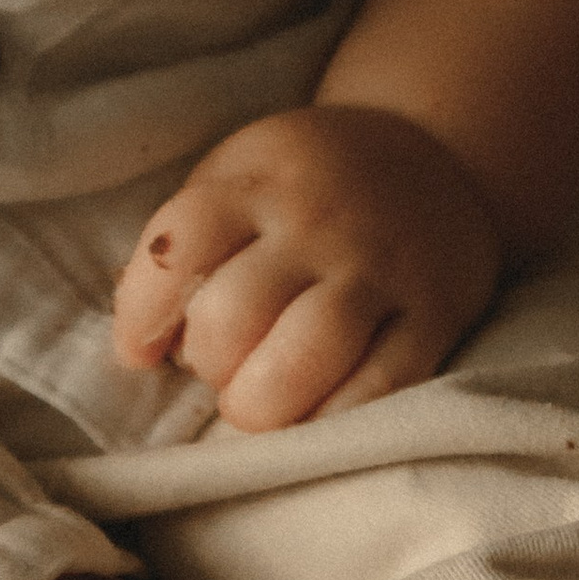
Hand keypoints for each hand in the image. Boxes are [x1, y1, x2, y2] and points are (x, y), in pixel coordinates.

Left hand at [111, 104, 503, 429]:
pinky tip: (309, 418)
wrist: (440, 159)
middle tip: (217, 367)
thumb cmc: (310, 185)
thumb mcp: (242, 176)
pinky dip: (330, 421)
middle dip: (207, 362)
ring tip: (255, 401)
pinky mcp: (434, 314)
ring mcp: (381, 268)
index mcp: (258, 181)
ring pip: (302, 358)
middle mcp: (318, 222)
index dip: (141, 312)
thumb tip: (140, 337)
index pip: (178, 246)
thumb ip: (188, 243)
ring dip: (259, 403)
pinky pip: (379, 388)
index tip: (138, 351)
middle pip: (233, 313)